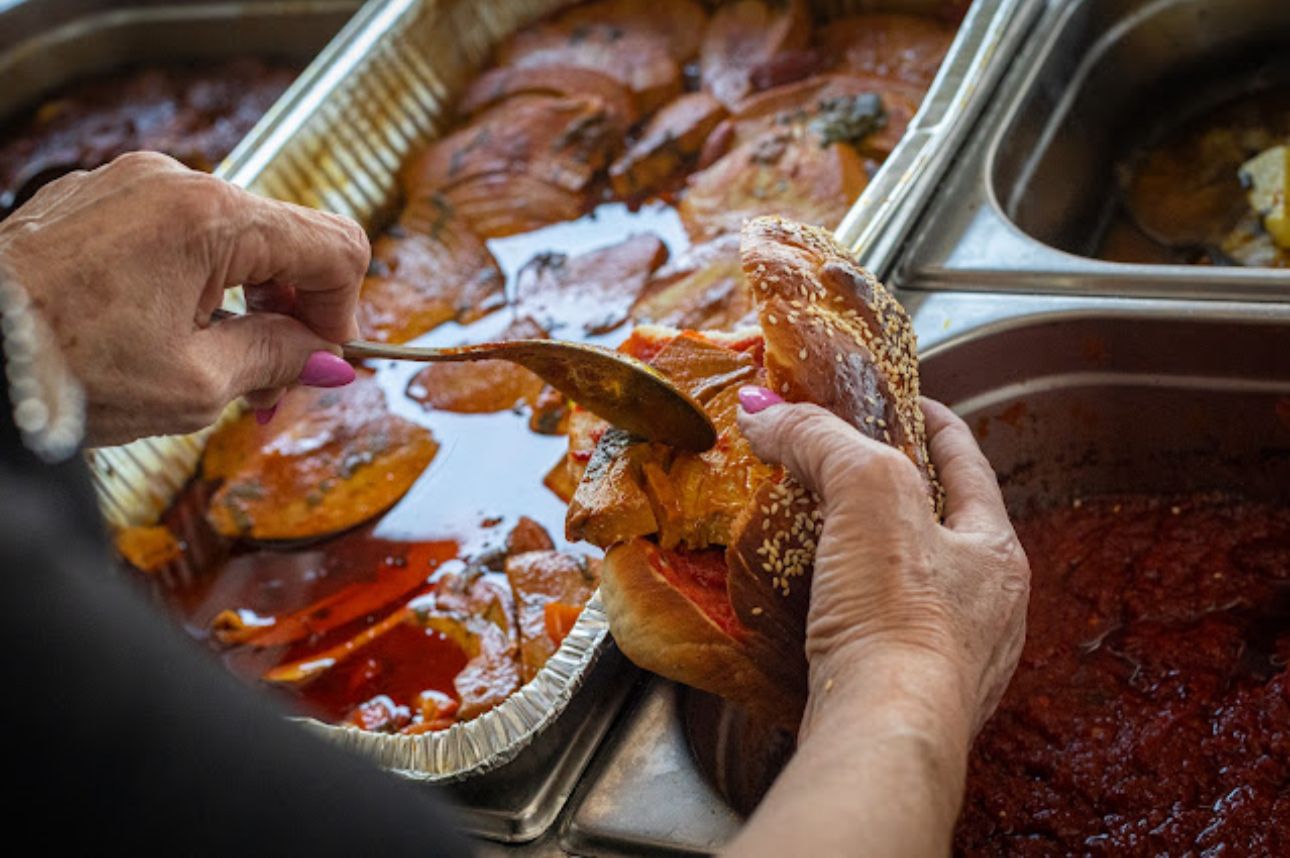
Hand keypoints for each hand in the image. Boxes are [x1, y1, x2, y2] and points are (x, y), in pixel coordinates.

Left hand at [0, 152, 369, 445]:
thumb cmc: (63, 372)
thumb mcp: (196, 385)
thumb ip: (279, 360)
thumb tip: (329, 360)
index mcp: (209, 217)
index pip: (333, 246)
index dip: (343, 311)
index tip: (323, 363)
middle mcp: (173, 183)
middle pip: (282, 242)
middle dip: (290, 315)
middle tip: (270, 389)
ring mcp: (129, 186)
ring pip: (230, 242)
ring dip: (243, 305)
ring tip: (217, 373)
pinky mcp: (94, 203)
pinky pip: (175, 238)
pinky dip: (193, 289)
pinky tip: (167, 341)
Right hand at [737, 389, 1028, 737]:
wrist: (881, 733)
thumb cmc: (896, 613)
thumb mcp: (864, 490)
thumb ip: (819, 438)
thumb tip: (764, 411)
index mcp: (997, 552)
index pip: (968, 464)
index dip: (933, 423)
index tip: (901, 401)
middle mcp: (990, 609)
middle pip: (942, 525)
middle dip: (896, 492)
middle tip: (846, 467)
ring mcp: (955, 661)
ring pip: (915, 586)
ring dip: (873, 555)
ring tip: (823, 533)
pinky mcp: (909, 700)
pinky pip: (883, 637)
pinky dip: (853, 611)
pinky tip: (818, 608)